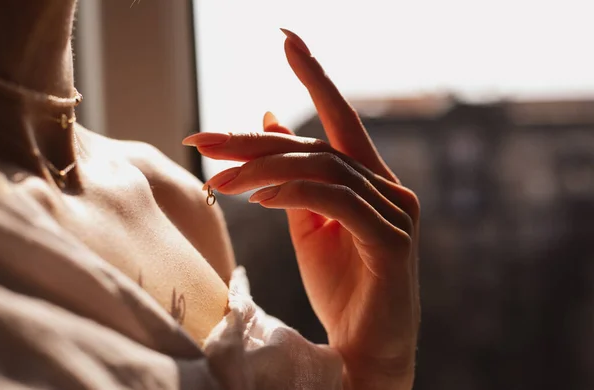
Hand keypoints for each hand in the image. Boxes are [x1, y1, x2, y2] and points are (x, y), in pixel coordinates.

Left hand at [183, 29, 419, 388]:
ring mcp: (396, 213)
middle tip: (200, 139)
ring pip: (321, 170)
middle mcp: (391, 188)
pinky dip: (291, 193)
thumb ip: (292, 176)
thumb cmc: (341, 289)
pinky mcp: (391, 241)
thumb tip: (269, 120)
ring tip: (216, 181)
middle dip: (253, 141)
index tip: (287, 37)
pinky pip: (334, 202)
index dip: (315, 75)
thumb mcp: (308, 225)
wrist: (364, 352)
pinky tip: (256, 196)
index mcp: (372, 181)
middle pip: (317, 146)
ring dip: (262, 171)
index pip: (341, 119)